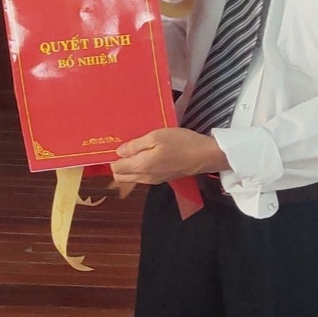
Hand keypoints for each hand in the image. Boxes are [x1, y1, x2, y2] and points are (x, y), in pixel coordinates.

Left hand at [109, 127, 227, 190]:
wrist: (204, 156)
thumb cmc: (181, 143)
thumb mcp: (156, 136)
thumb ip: (135, 145)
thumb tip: (119, 152)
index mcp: (141, 166)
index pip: (115, 168)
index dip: (113, 157)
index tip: (117, 145)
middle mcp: (144, 177)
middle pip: (120, 177)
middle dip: (118, 164)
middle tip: (126, 147)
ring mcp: (153, 180)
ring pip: (131, 177)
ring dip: (130, 165)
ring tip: (138, 148)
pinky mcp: (161, 179)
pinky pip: (143, 176)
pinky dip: (140, 167)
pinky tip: (149, 154)